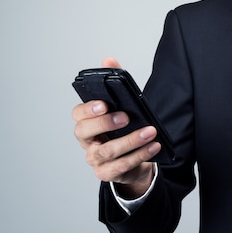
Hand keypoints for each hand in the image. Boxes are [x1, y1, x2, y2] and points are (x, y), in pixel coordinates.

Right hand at [72, 57, 160, 197]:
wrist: (132, 158)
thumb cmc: (123, 128)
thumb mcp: (120, 105)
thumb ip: (113, 82)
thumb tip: (108, 59)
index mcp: (85, 122)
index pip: (77, 114)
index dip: (88, 109)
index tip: (104, 104)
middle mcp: (86, 141)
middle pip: (85, 132)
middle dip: (106, 123)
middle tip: (127, 117)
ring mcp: (94, 159)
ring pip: (108, 151)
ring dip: (131, 140)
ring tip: (150, 131)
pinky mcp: (107, 173)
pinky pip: (121, 166)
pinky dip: (139, 155)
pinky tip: (154, 146)